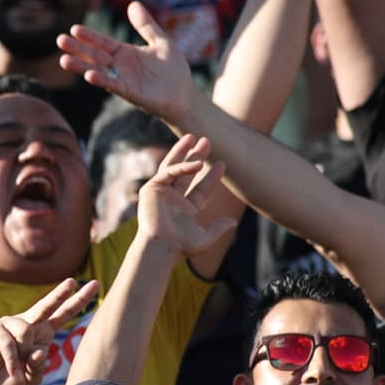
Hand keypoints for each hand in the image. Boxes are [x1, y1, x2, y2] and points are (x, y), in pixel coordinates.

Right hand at [0, 279, 98, 384]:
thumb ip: (39, 366)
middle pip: (46, 305)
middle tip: (73, 281)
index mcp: (41, 332)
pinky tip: (13, 373)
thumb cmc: (10, 378)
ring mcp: (9, 324)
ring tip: (17, 368)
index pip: (62, 314)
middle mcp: (27, 323)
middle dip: (60, 294)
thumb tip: (37, 351)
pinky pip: (9, 344)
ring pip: (26, 330)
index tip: (94, 285)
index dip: (78, 301)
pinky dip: (13, 363)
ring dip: (23, 354)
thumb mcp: (32, 378)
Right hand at [58, 2, 194, 127]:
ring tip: (63, 60)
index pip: (103, 42)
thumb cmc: (173, 69)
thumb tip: (133, 4)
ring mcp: (123, 79)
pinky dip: (101, 80)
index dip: (89, 36)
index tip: (73, 29)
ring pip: (97, 71)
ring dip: (81, 66)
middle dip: (77, 49)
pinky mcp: (131, 92)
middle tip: (59, 40)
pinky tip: (89, 75)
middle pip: (94, 55)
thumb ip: (146, 25)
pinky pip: (113, 85)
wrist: (184, 94)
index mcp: (125, 53)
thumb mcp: (161, 41)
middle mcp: (120, 66)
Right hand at [137, 134, 236, 257]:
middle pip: (185, 173)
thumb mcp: (206, 237)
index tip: (222, 164)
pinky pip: (167, 172)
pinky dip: (181, 167)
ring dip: (182, 151)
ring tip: (192, 137)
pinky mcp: (151, 189)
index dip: (211, 177)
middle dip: (195, 156)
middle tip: (206, 141)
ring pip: (173, 167)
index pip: (200, 189)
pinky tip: (196, 163)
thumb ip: (219, 228)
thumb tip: (233, 223)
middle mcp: (172, 199)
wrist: (161, 247)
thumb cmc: (181, 246)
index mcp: (185, 210)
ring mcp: (161, 193)